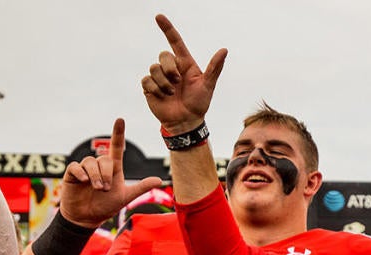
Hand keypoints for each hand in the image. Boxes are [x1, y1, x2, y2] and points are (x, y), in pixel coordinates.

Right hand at [59, 118, 162, 227]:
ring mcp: (85, 168)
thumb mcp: (125, 197)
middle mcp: (99, 165)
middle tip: (105, 189)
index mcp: (113, 168)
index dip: (118, 133)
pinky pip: (76, 167)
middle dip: (106, 175)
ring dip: (96, 176)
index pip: (116, 146)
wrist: (87, 217)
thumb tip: (160, 180)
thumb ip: (141, 188)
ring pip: (90, 162)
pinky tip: (85, 181)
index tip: (120, 120)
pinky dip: (81, 173)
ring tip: (98, 188)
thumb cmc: (105, 206)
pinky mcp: (72, 174)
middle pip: (104, 159)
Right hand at [141, 14, 226, 133]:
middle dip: (170, 69)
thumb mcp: (208, 85)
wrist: (186, 121)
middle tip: (177, 82)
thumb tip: (224, 50)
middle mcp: (171, 67)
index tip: (159, 16)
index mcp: (185, 63)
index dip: (167, 28)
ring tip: (172, 93)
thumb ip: (214, 67)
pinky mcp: (150, 87)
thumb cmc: (199, 104)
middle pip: (163, 55)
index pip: (175, 41)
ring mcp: (160, 76)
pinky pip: (146, 80)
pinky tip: (163, 97)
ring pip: (154, 68)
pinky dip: (156, 89)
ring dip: (164, 83)